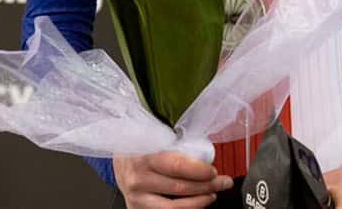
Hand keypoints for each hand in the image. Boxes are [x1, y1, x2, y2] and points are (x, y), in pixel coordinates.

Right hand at [114, 151, 232, 208]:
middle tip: (223, 182)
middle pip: (180, 188)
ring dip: (200, 202)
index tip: (214, 171)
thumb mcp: (154, 138)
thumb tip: (206, 155)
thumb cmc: (139, 146)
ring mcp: (136, 197)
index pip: (177, 166)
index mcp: (144, 156)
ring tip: (212, 194)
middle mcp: (138, 179)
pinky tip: (196, 203)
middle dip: (208, 186)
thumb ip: (176, 146)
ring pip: (175, 207)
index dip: (200, 171)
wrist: (118, 160)